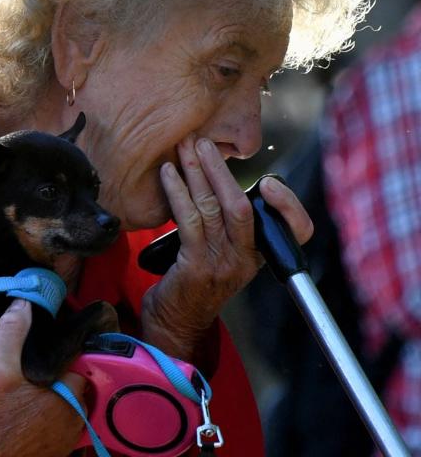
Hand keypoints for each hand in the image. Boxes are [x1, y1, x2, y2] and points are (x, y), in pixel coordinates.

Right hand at [0, 300, 85, 456]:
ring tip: (30, 392)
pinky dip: (50, 422)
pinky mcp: (54, 455)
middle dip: (61, 377)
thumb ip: (12, 331)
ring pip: (69, 410)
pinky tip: (28, 416)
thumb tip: (24, 302)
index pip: (81, 364)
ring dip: (57, 400)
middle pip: (76, 387)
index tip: (49, 349)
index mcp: (69, 395)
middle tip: (35, 370)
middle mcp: (75, 420)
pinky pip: (60, 431)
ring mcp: (66, 442)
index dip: (66, 354)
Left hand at [140, 134, 312, 362]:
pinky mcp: (196, 265)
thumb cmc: (192, 284)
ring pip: (215, 207)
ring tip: (184, 148)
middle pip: (244, 205)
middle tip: (203, 140)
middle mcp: (246, 259)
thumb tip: (215, 182)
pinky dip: (178, 192)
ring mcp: (222, 263)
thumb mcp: (219, 255)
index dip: (288, 204)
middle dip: (222, 169)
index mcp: (258, 255)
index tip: (269, 182)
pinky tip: (168, 174)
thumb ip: (226, 227)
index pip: (295, 230)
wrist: (174, 324)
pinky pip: (189, 220)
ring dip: (197, 173)